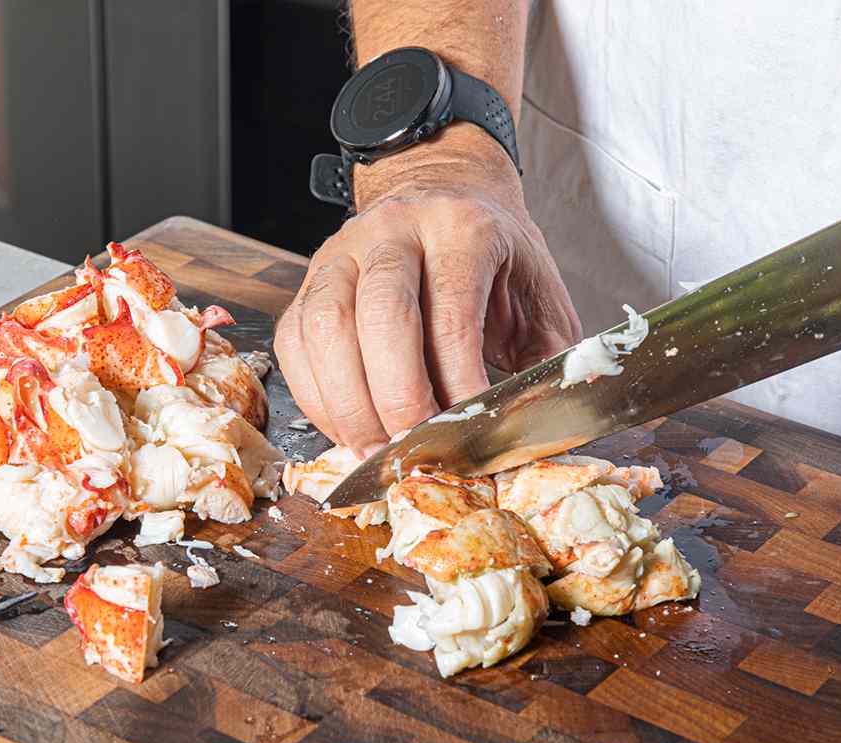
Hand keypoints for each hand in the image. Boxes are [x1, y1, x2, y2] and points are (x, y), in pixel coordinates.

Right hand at [274, 124, 580, 456]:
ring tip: (375, 451)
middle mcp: (394, 231)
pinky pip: (297, 345)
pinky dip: (317, 399)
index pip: (452, 318)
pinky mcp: (308, 283)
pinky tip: (347, 430)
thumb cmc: (494, 259)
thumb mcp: (539, 298)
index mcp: (462, 229)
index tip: (466, 436)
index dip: (457, 386)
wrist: (444, 193)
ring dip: (348, 405)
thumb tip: (535, 432)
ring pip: (326, 331)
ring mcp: (342, 254)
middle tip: (412, 452)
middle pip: (379, 318)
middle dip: (396, 400)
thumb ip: (544, 362)